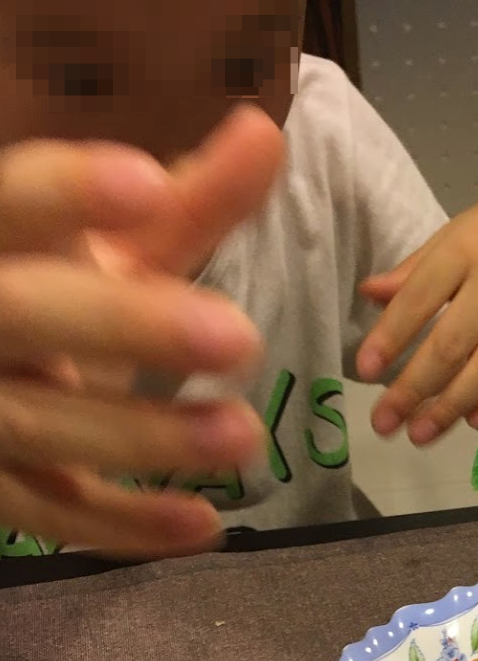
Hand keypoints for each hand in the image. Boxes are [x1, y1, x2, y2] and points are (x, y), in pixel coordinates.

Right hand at [0, 106, 283, 556]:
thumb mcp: (106, 247)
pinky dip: (124, 526)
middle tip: (239, 339)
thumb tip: (267, 133)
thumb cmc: (48, 291)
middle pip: (21, 314)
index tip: (146, 183)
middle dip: (125, 326)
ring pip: (36, 425)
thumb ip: (184, 202)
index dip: (66, 193)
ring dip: (143, 435)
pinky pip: (51, 514)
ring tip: (245, 436)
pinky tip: (204, 525)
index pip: (7, 204)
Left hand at [356, 177, 477, 445]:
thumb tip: (368, 294)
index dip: (390, 337)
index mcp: (462, 251)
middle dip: (413, 388)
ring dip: (450, 406)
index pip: (419, 299)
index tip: (364, 370)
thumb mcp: (458, 233)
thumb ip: (414, 270)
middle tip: (383, 423)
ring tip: (419, 436)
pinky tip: (471, 422)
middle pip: (450, 345)